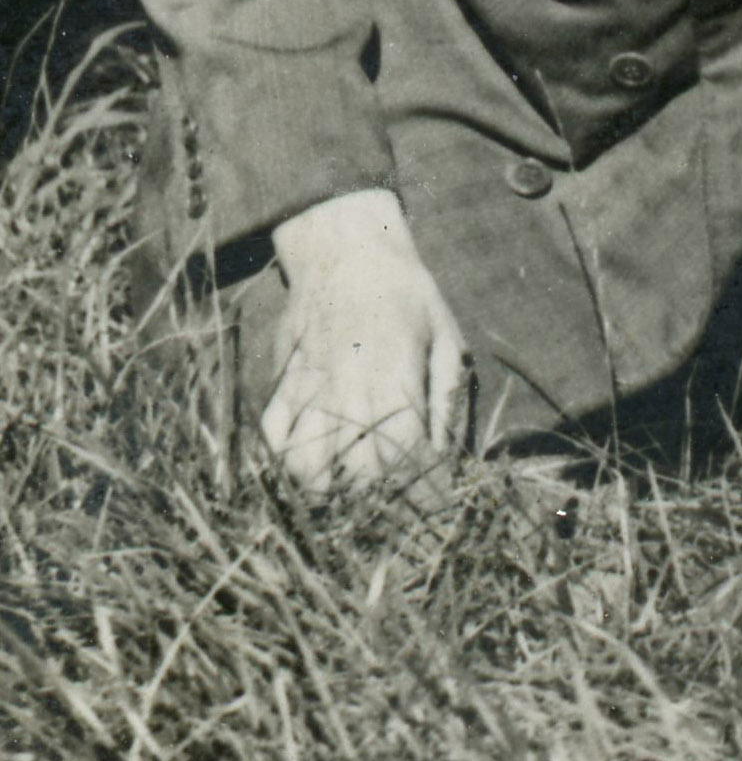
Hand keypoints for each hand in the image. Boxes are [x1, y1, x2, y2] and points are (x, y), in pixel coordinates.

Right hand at [262, 187, 467, 492]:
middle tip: (400, 508)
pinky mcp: (279, 384)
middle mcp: (345, 389)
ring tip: (355, 497)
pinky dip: (286, 463)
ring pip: (303, 465)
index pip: (405, 454)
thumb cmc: (408, 295)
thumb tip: (450, 458)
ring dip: (329, 490)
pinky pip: (271, 438)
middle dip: (379, 502)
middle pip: (353, 472)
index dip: (422, 491)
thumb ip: (448, 401)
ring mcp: (305, 389)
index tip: (437, 509)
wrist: (346, 250)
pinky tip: (312, 471)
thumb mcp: (447, 339)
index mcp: (392, 377)